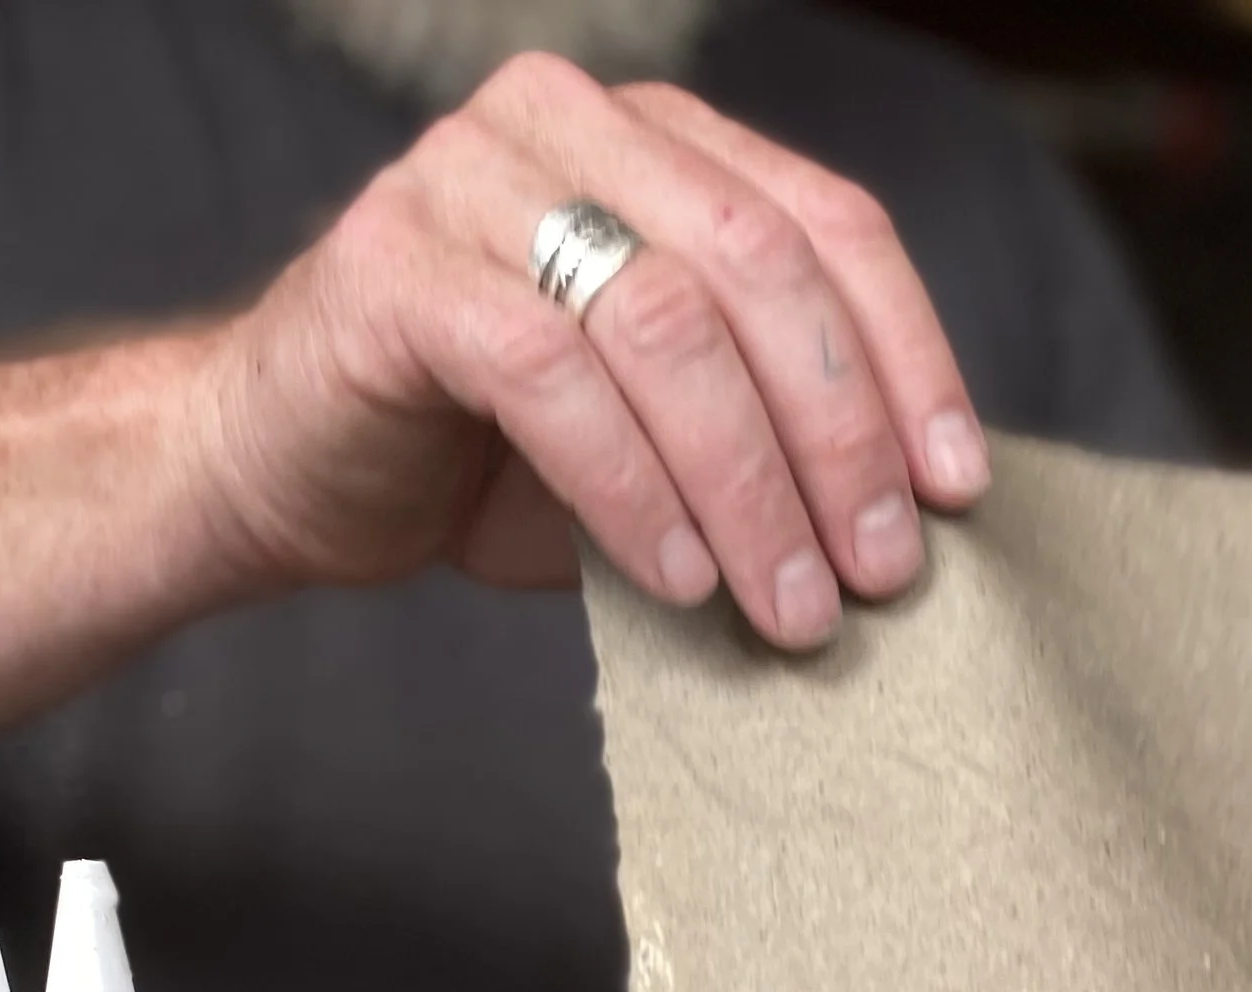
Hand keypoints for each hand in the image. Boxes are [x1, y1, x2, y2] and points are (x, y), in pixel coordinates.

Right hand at [197, 53, 989, 648]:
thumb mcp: (668, 433)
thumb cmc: (495, 459)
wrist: (293, 472)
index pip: (828, 225)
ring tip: (787, 606)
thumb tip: (917, 518)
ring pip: (663, 321)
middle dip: (839, 438)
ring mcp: (469, 179)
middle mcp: (568, 125)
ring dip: (748, 484)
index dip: (908, 360)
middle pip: (759, 269)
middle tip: (877, 576)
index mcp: (658, 141)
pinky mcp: (392, 268)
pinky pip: (547, 376)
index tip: (957, 492)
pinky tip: (673, 579)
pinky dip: (629, 487)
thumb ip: (769, 425)